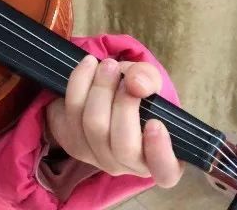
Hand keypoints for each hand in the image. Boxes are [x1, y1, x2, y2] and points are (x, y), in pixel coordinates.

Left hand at [43, 56, 181, 186]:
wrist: (101, 94)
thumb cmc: (135, 94)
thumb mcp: (148, 81)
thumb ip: (148, 79)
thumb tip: (136, 84)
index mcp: (159, 157)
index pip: (165, 171)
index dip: (160, 152)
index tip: (155, 123)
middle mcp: (129, 165)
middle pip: (124, 145)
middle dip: (123, 104)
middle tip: (125, 76)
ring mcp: (98, 158)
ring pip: (95, 128)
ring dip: (100, 89)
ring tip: (107, 65)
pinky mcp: (73, 144)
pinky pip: (71, 115)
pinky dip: (79, 84)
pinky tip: (88, 66)